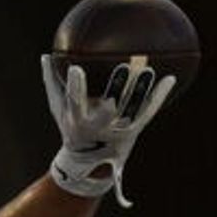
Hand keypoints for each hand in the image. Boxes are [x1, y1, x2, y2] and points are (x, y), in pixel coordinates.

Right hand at [41, 56, 174, 204]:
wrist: (90, 162)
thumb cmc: (71, 127)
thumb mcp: (58, 109)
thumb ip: (51, 82)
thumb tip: (46, 54)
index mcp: (78, 121)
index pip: (75, 102)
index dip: (76, 87)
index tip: (76, 69)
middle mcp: (99, 128)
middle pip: (108, 109)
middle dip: (115, 90)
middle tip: (122, 68)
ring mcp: (119, 131)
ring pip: (132, 109)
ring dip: (141, 90)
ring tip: (149, 70)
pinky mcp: (135, 131)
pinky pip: (148, 112)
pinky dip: (159, 96)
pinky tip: (170, 79)